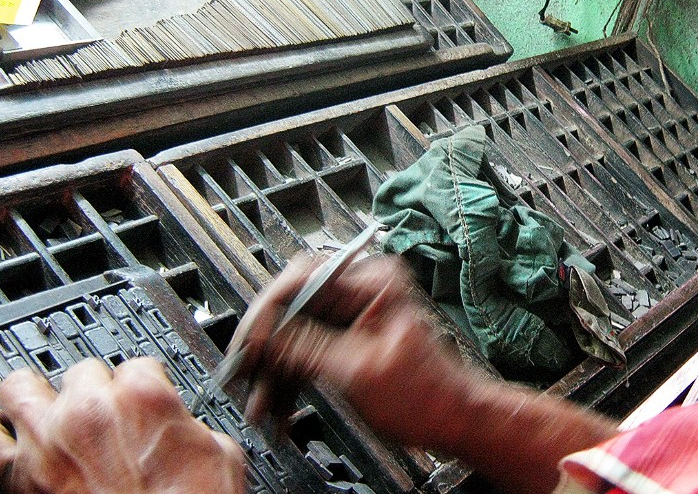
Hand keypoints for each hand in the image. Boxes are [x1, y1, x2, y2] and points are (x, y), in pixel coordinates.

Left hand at [0, 358, 244, 493]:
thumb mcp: (222, 459)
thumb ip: (193, 429)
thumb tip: (183, 430)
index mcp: (144, 398)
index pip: (139, 365)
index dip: (144, 387)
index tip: (144, 404)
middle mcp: (89, 411)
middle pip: (81, 371)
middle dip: (94, 391)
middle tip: (105, 417)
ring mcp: (46, 442)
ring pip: (20, 388)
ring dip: (36, 396)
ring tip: (46, 409)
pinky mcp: (15, 479)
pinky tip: (2, 432)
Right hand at [229, 254, 482, 448]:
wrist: (454, 418)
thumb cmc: (427, 394)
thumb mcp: (355, 369)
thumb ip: (305, 347)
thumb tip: (264, 333)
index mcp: (371, 281)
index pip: (299, 280)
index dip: (265, 315)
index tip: (248, 344)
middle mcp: (362, 289)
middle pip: (293, 307)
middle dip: (264, 347)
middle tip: (243, 374)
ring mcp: (356, 312)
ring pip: (296, 333)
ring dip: (274, 371)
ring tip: (259, 404)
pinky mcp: (351, 336)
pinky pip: (309, 350)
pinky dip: (291, 379)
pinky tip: (277, 406)